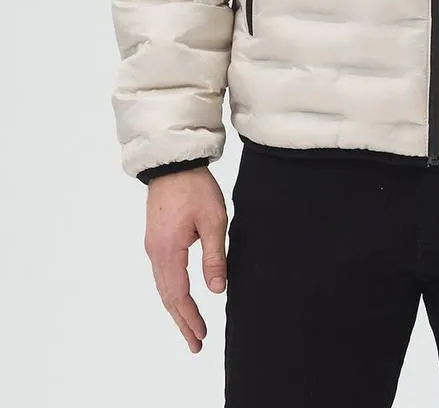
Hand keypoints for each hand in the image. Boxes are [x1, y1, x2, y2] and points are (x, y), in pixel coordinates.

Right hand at [143, 167, 228, 352]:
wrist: (174, 163)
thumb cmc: (195, 189)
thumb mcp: (213, 221)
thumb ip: (214, 256)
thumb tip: (216, 290)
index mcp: (168, 251)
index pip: (178, 295)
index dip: (190, 318)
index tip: (201, 336)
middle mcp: (155, 253)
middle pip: (167, 296)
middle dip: (182, 321)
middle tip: (196, 344)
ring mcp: (153, 246)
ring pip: (163, 287)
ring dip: (176, 308)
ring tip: (189, 327)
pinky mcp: (155, 239)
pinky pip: (161, 274)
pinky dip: (171, 292)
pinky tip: (179, 298)